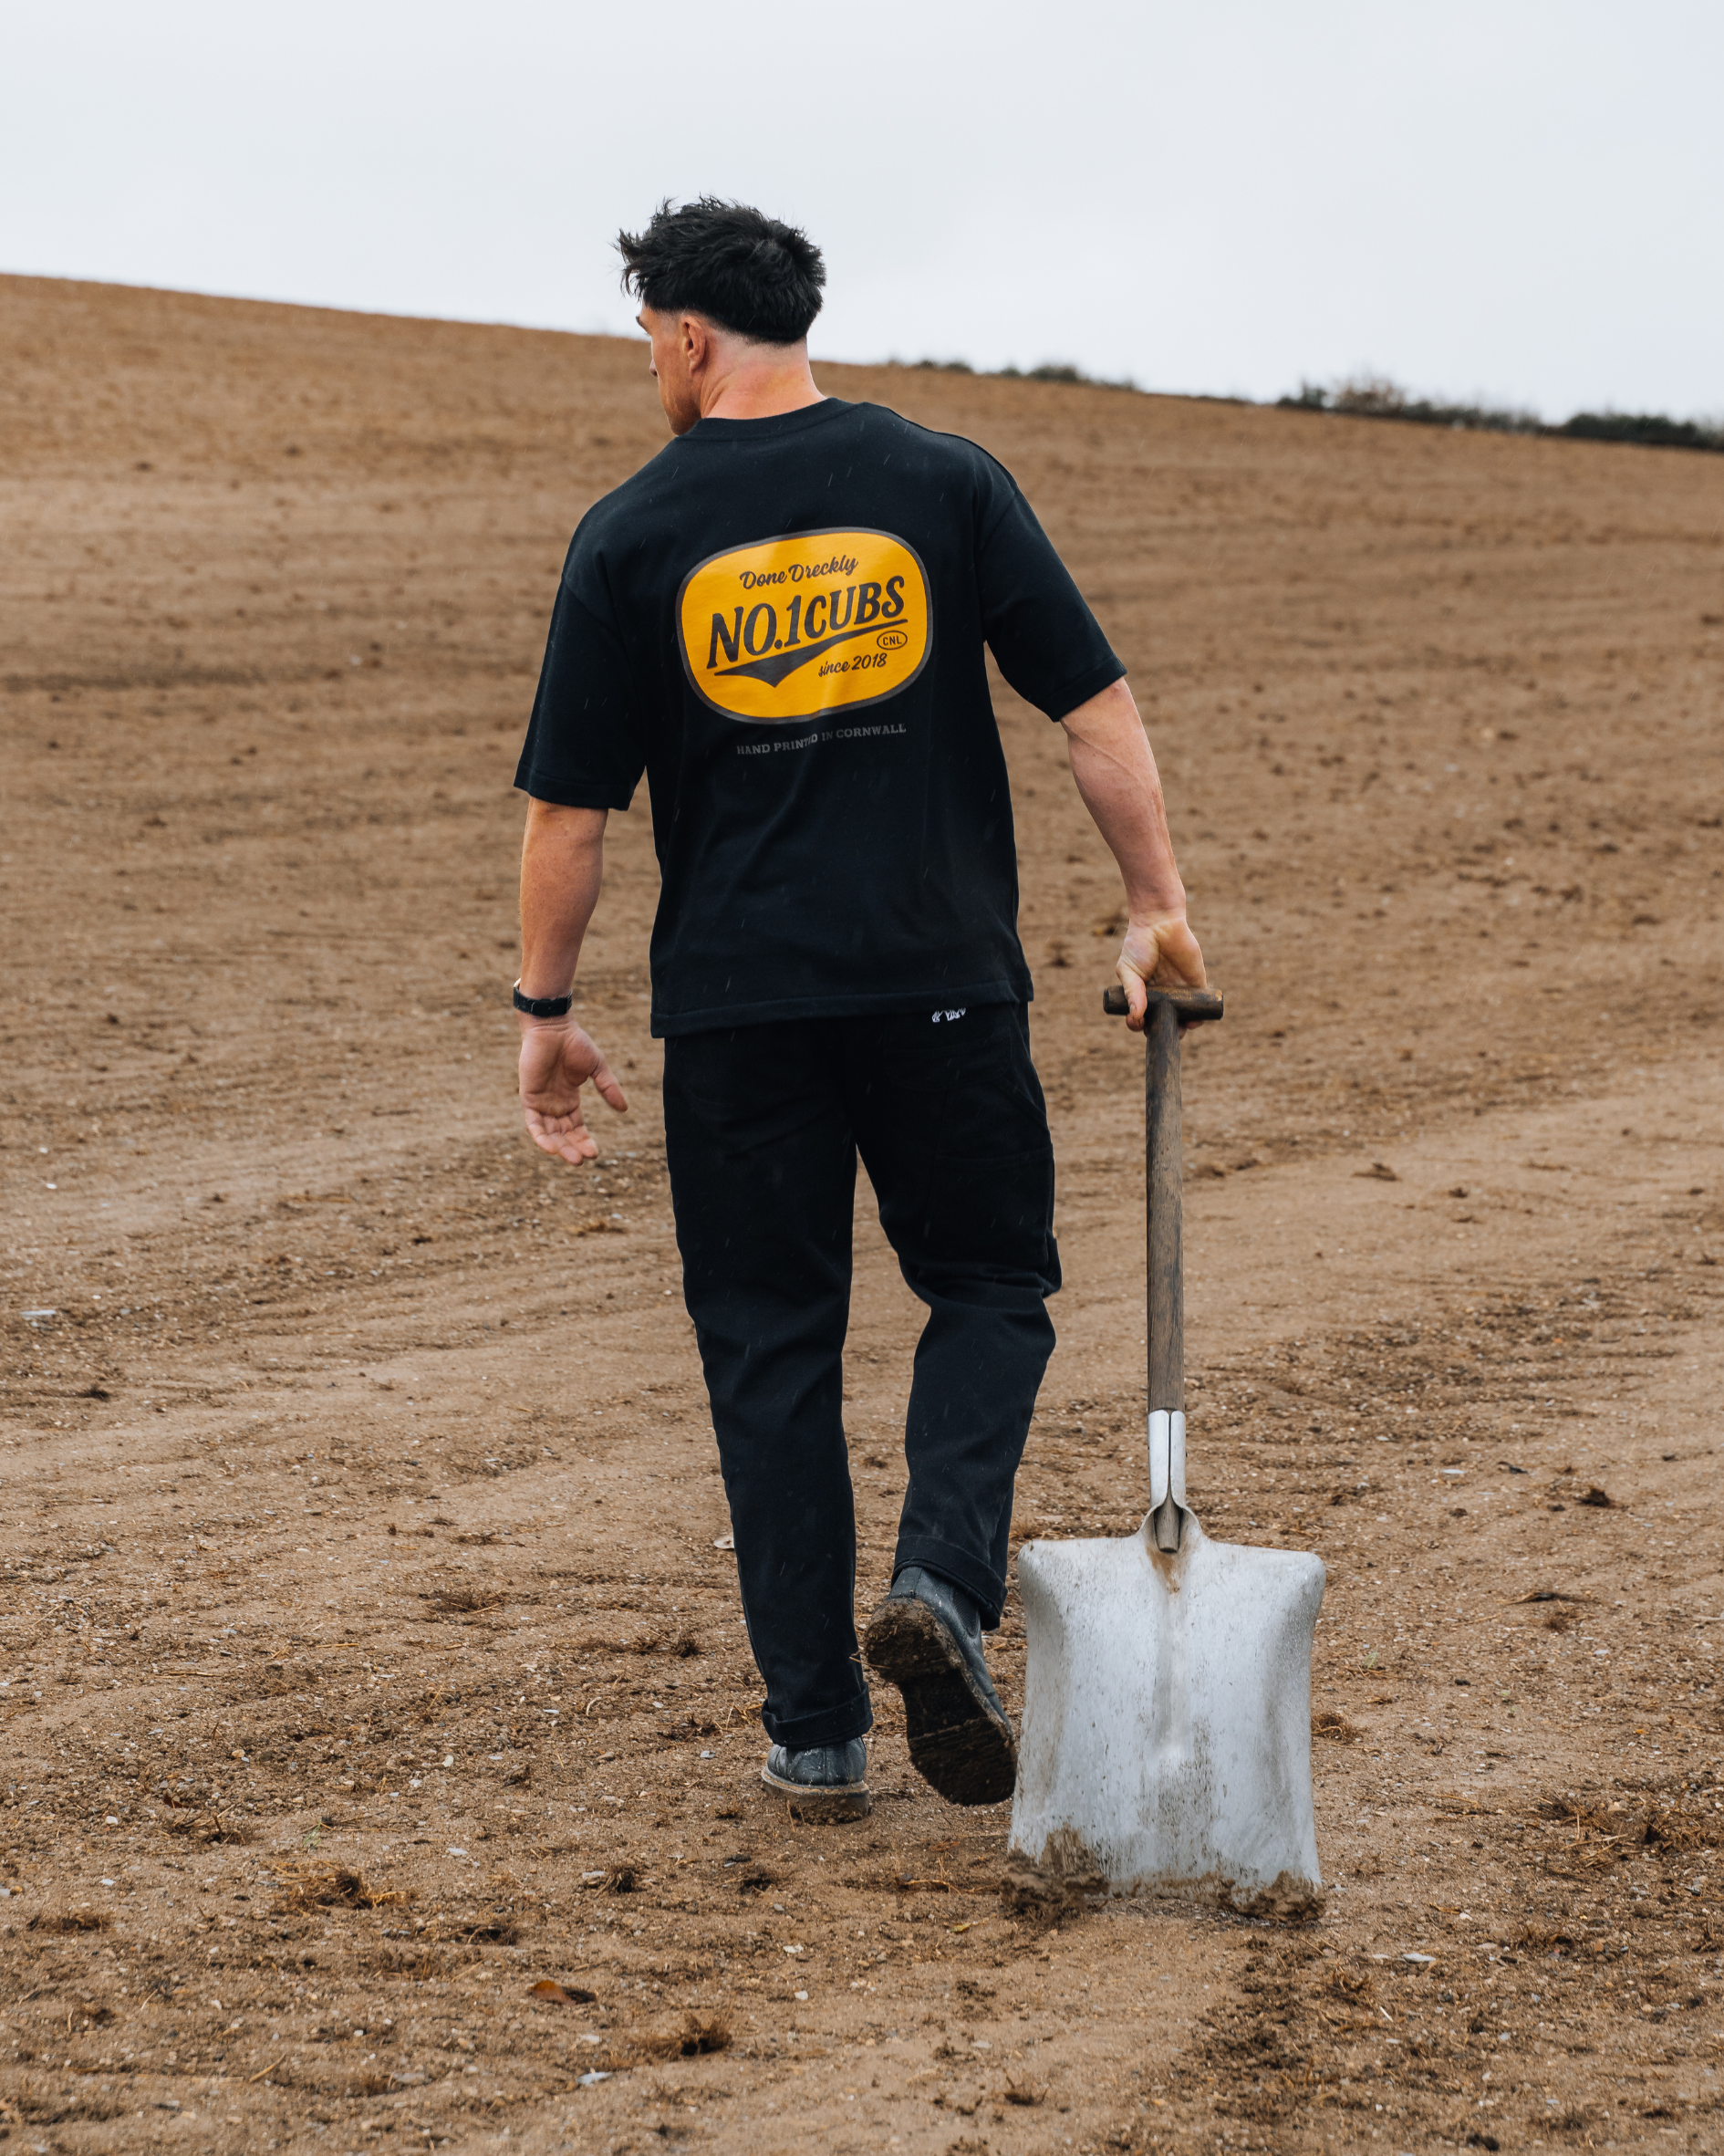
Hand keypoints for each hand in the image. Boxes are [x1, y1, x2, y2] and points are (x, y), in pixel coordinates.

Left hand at [518, 1018, 627, 1163]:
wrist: (553, 1028)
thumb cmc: (574, 1043)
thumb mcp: (597, 1067)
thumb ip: (608, 1088)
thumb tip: (624, 1109)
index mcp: (569, 1099)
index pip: (576, 1127)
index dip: (585, 1140)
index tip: (595, 1153)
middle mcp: (554, 1104)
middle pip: (563, 1134)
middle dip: (573, 1147)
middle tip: (584, 1159)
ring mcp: (541, 1101)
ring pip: (548, 1133)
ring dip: (559, 1147)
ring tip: (573, 1159)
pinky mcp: (528, 1097)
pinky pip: (532, 1123)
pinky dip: (540, 1137)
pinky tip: (551, 1148)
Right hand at [1115, 912, 1206, 1032]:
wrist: (1160, 923)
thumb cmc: (1139, 945)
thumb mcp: (1128, 970)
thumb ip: (1132, 993)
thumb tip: (1135, 1016)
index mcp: (1144, 994)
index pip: (1143, 1018)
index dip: (1140, 1025)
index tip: (1138, 1024)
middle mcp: (1162, 996)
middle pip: (1164, 1022)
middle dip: (1162, 1031)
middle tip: (1159, 1032)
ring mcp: (1179, 991)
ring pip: (1182, 1018)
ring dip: (1181, 1029)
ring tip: (1178, 1030)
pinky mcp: (1195, 984)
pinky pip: (1199, 1005)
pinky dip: (1198, 1017)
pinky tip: (1193, 1022)